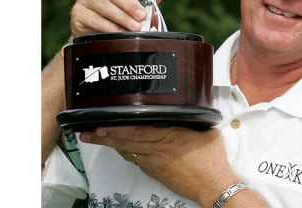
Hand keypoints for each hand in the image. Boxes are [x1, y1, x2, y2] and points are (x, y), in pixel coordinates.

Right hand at [70, 0, 168, 35]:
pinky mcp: (78, 15)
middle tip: (141, 15)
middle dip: (128, 4)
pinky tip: (118, 32)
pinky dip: (109, 26)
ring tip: (135, 27)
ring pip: (104, 6)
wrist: (100, 34)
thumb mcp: (135, 4)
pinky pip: (94, 19)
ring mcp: (84, 0)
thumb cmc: (119, 14)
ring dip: (122, 17)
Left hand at [80, 125, 236, 205]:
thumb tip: (188, 116)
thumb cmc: (212, 162)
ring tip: (99, 139)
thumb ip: (193, 123)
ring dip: (113, 146)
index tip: (102, 124)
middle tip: (88, 134)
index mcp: (170, 137)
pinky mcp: (156, 174)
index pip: (136, 131)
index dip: (116, 128)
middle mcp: (158, 151)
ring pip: (128, 153)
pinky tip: (125, 151)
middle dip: (104, 138)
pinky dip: (129, 154)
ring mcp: (155, 164)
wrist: (213, 185)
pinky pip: (138, 161)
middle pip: (124, 143)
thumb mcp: (207, 133)